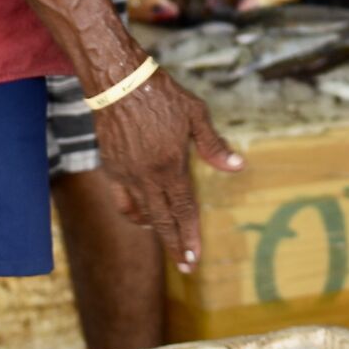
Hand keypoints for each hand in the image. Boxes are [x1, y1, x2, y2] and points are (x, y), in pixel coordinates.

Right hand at [90, 68, 242, 271]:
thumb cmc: (160, 94)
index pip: (184, 210)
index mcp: (171, 165)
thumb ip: (214, 146)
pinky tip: (142, 218)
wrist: (117, 81)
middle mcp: (147, 176)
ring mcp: (126, 174)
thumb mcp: (195, 114)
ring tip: (168, 241)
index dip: (191, 235)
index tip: (195, 257)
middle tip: (186, 266)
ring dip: (156, 232)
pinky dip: (133, 215)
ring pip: (141, 215)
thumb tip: (237, 167)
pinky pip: (121, 202)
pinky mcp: (110, 168)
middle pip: (162, 221)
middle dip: (175, 246)